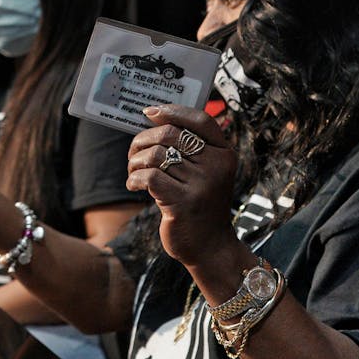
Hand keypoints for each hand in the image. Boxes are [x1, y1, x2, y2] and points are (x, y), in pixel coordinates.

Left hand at [126, 105, 239, 266]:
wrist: (210, 246)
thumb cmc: (198, 204)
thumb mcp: (203, 173)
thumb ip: (188, 150)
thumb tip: (153, 118)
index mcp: (224, 154)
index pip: (201, 120)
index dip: (173, 111)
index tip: (150, 112)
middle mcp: (216, 166)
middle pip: (170, 134)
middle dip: (143, 140)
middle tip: (134, 154)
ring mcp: (202, 185)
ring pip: (155, 155)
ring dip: (135, 161)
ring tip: (134, 172)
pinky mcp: (183, 202)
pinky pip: (149, 176)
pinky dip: (135, 178)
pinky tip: (134, 185)